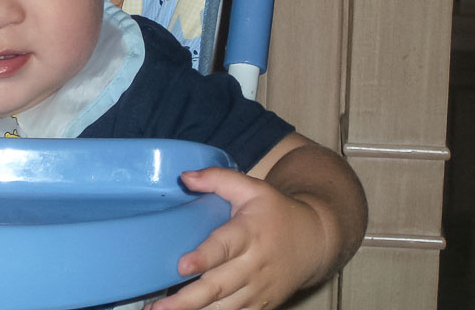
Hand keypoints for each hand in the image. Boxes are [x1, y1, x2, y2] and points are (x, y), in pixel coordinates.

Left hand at [146, 167, 327, 309]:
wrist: (315, 241)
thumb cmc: (275, 212)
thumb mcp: (250, 187)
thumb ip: (216, 178)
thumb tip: (184, 177)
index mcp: (249, 233)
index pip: (224, 247)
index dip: (204, 257)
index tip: (182, 266)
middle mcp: (254, 265)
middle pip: (219, 286)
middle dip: (187, 299)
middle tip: (159, 307)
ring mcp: (258, 290)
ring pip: (224, 308)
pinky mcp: (260, 305)